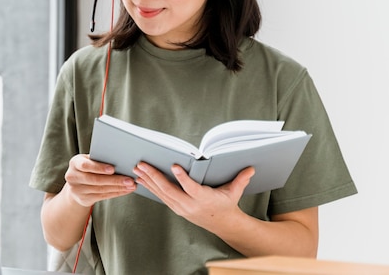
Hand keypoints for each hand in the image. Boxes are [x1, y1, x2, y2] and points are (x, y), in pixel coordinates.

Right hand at [64, 154, 136, 206]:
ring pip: (101, 189)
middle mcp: (73, 177)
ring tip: (131, 185)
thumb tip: (119, 159)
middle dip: (114, 180)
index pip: (86, 165)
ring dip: (118, 187)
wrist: (74, 185)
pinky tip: (125, 190)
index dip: (99, 168)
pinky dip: (116, 193)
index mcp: (74, 163)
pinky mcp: (84, 199)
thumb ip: (98, 159)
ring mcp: (77, 190)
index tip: (112, 169)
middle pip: (95, 180)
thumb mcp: (88, 160)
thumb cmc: (86, 168)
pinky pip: (103, 196)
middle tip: (129, 180)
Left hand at [133, 162, 254, 231]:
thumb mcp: (234, 192)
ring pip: (161, 193)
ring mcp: (180, 207)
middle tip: (142, 164)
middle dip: (154, 176)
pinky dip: (150, 187)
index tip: (174, 166)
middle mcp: (189, 204)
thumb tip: (251, 168)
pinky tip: (141, 178)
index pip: (191, 188)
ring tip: (137, 168)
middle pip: (169, 190)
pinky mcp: (176, 207)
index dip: (182, 178)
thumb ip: (241, 179)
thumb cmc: (226, 204)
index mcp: (204, 199)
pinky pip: (160, 196)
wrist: (221, 224)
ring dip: (148, 180)